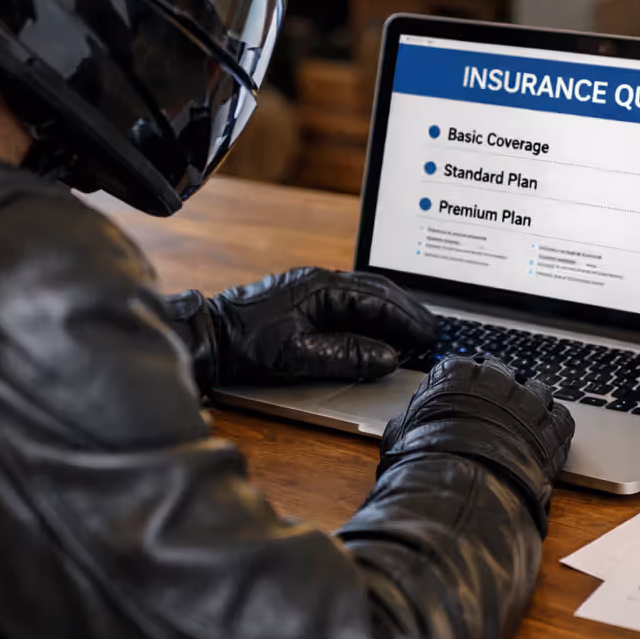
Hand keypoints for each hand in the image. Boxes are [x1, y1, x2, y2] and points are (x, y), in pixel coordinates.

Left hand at [165, 268, 436, 391]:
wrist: (209, 337)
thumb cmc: (247, 344)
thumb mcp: (299, 355)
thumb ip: (346, 355)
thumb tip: (387, 357)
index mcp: (321, 287)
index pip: (377, 300)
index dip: (406, 319)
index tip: (426, 336)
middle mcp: (319, 281)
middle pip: (376, 291)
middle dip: (406, 312)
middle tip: (430, 333)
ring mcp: (311, 288)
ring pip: (364, 294)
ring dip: (391, 311)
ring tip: (413, 330)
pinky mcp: (304, 300)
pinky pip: (349, 301)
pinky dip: (372, 313)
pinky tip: (379, 327)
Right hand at [378, 354, 574, 535]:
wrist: (460, 487)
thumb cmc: (423, 461)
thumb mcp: (401, 435)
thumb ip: (411, 421)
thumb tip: (406, 426)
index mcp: (454, 373)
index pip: (464, 366)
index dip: (467, 384)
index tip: (467, 396)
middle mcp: (494, 379)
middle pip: (503, 374)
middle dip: (501, 390)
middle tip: (497, 411)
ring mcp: (527, 401)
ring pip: (537, 390)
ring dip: (532, 404)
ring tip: (524, 426)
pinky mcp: (552, 428)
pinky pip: (562, 416)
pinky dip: (556, 425)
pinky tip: (547, 438)